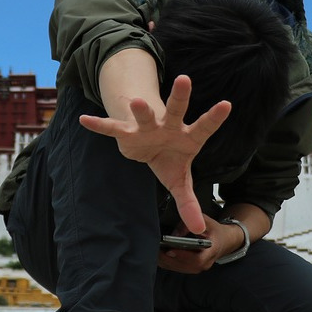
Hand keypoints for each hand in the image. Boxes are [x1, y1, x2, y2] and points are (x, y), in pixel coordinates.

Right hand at [79, 74, 230, 234]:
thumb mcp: (179, 181)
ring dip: (142, 110)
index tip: (226, 104)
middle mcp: (169, 126)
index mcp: (187, 137)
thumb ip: (188, 202)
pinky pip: (112, 127)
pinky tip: (85, 120)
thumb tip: (199, 231)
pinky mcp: (127, 131)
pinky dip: (99, 125)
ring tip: (137, 102)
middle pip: (176, 110)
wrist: (148, 144)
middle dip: (179, 97)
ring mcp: (148, 127)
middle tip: (184, 80)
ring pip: (146, 115)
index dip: (214, 117)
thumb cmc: (169, 159)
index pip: (203, 128)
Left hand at [158, 215, 245, 273]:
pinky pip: (176, 268)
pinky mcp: (189, 268)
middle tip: (156, 248)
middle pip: (184, 266)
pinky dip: (166, 262)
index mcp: (212, 251)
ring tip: (153, 250)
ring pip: (178, 268)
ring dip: (165, 261)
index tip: (169, 249)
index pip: (197, 259)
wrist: (222, 241)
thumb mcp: (206, 221)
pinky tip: (157, 253)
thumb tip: (174, 234)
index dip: (182, 256)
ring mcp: (197, 268)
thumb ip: (191, 224)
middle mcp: (205, 263)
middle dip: (168, 258)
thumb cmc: (213, 230)